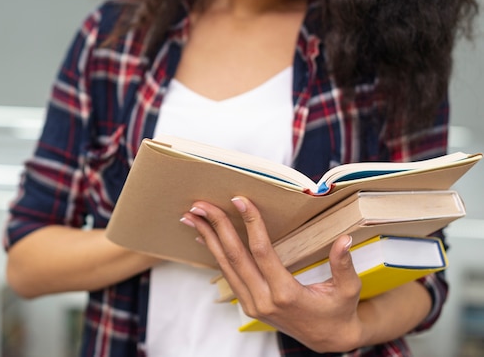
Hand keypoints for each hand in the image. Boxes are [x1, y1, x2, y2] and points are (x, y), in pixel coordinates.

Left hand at [180, 196, 366, 352]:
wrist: (328, 340)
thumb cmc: (339, 312)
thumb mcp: (348, 290)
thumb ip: (343, 265)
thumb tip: (344, 240)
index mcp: (286, 293)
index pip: (262, 251)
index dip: (250, 223)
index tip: (239, 200)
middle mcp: (263, 300)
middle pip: (234, 256)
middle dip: (216, 226)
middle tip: (201, 204)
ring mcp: (252, 305)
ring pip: (225, 266)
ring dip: (208, 238)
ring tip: (192, 216)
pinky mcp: (248, 305)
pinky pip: (228, 275)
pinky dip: (215, 253)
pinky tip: (204, 236)